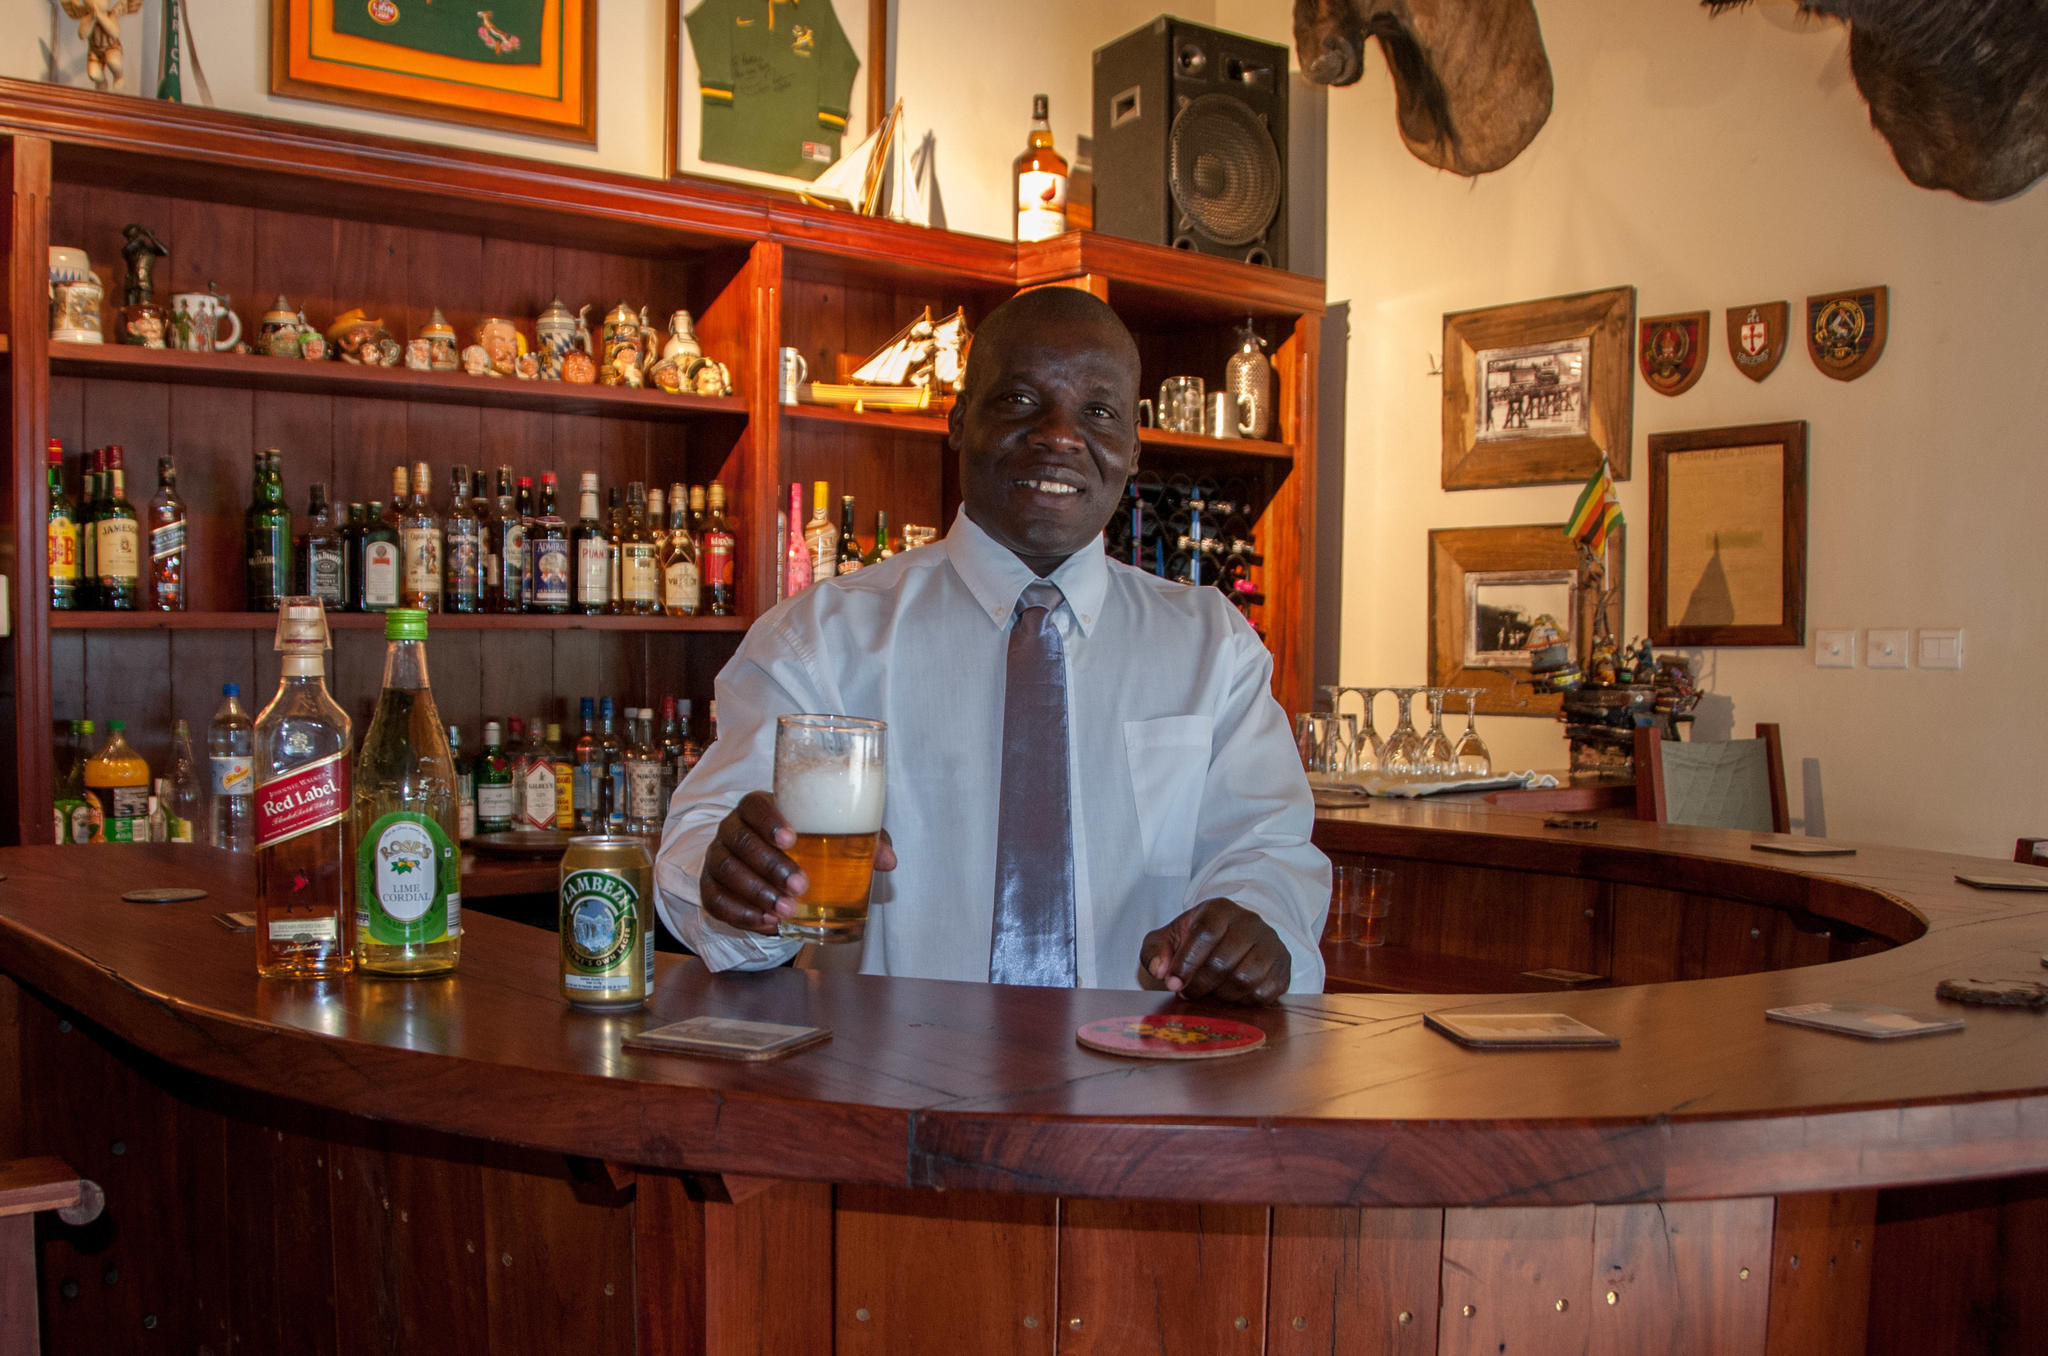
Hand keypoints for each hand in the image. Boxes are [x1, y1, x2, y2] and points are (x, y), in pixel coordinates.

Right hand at [699, 791, 895, 935]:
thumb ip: (861, 841)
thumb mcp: (832, 835)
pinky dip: (741, 915)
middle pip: (740, 841)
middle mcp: (732, 828)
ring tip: (787, 910)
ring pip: (727, 871)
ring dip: (757, 893)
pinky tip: (767, 924)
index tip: (792, 838)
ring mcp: (718, 858)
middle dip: (770, 865)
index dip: (769, 820)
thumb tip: (889, 861)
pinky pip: (716, 901)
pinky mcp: (711, 888)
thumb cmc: (804, 842)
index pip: (754, 805)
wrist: (765, 864)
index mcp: (758, 808)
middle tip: (801, 885)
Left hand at [1139, 898, 1291, 1005]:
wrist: (1232, 938)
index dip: (1187, 962)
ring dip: (1220, 995)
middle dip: (1200, 984)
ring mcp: (1271, 944)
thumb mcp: (1169, 938)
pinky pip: (1264, 993)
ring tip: (1208, 994)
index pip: (1206, 932)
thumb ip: (1154, 951)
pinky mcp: (1283, 967)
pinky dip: (1243, 1002)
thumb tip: (1161, 971)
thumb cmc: (1196, 940)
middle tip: (1187, 993)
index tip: (1173, 983)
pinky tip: (1230, 996)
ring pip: (1245, 979)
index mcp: (1220, 909)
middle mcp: (1250, 922)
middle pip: (1224, 961)